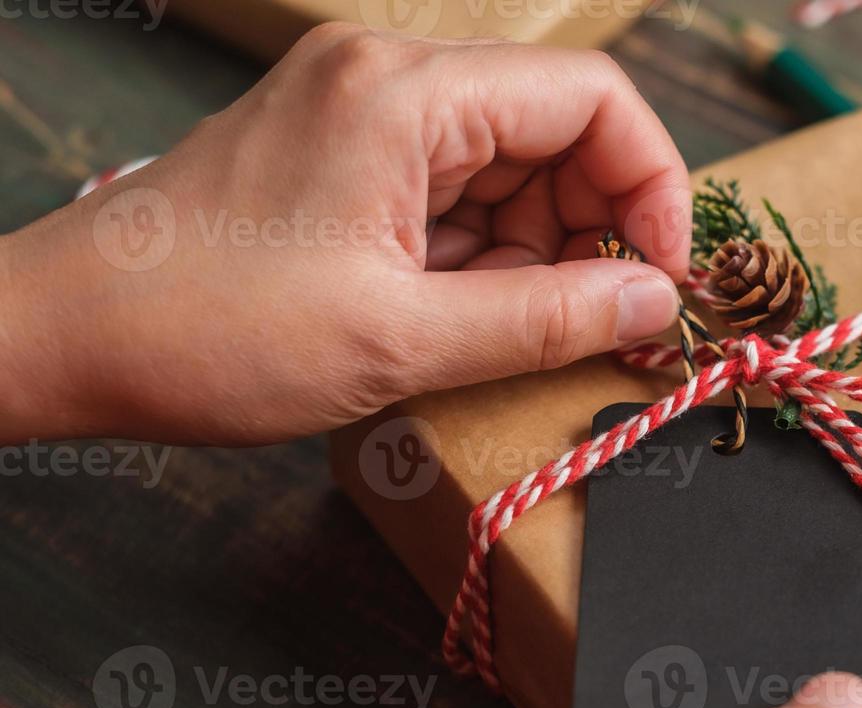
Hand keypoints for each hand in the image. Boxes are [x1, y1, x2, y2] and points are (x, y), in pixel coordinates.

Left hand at [0, 27, 688, 445]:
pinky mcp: (345, 161)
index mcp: (407, 92)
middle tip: (596, 324)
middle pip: (557, 134)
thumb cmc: (207, 330)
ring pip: (511, 173)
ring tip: (498, 334)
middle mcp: (389, 80)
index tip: (663, 280)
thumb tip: (655, 302)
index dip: (653, 189)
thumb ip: (548, 318)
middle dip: (592, 232)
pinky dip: (479, 261)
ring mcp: (363, 117)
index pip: (593, 102)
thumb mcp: (403, 340)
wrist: (64, 337)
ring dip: (533, 257)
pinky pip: (455, 199)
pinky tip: (450, 319)